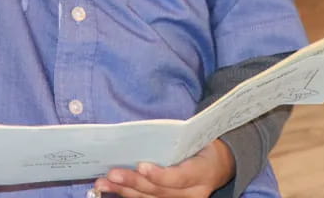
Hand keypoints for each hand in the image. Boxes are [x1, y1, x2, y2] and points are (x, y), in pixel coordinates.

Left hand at [93, 139, 234, 197]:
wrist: (219, 166)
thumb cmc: (204, 145)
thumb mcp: (197, 137)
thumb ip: (175, 139)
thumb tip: (143, 133)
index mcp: (203, 172)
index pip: (180, 177)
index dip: (160, 175)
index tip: (141, 166)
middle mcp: (194, 193)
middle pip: (161, 192)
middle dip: (134, 183)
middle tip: (112, 174)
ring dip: (125, 191)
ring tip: (104, 182)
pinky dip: (128, 194)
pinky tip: (112, 188)